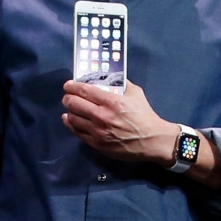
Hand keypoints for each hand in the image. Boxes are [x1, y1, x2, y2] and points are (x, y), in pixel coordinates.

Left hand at [61, 79, 177, 163]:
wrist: (152, 141)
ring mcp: (97, 131)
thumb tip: (110, 76)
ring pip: (73, 118)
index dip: (72, 86)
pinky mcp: (97, 144)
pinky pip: (77, 132)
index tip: (68, 85)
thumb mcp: (136, 94)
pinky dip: (71, 124)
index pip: (84, 90)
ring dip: (69, 111)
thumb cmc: (144, 116)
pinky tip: (70, 119)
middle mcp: (101, 115)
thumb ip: (122, 83)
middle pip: (74, 103)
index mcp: (111, 101)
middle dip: (68, 98)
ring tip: (70, 108)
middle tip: (68, 96)